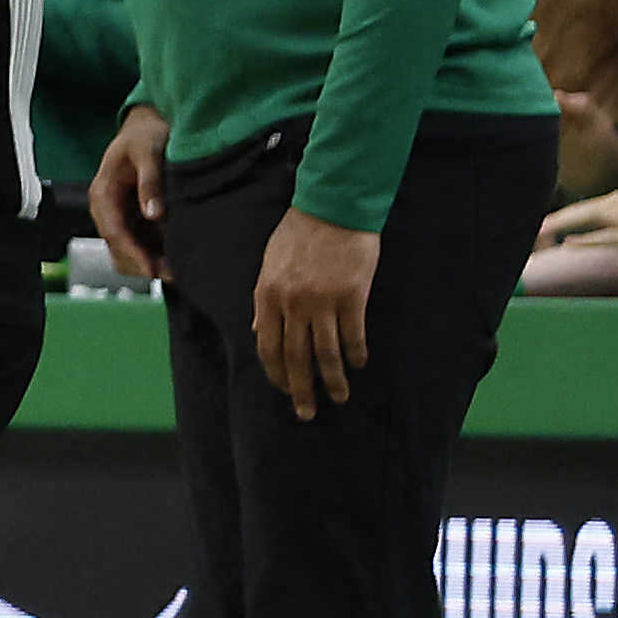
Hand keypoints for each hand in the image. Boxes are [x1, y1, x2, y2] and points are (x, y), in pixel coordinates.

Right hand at [91, 107, 170, 277]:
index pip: (114, 232)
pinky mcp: (130, 218)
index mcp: (102, 193)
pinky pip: (137, 243)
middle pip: (118, 248)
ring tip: (177, 267)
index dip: (133, 254)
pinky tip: (173, 254)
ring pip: (126, 251)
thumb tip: (153, 214)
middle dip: (143, 263)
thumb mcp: (148, 152)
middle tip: (174, 272)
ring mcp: (117, 215)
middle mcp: (105, 208)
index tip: (153, 270)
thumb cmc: (144, 135)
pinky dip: (153, 253)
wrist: (146, 125)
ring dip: (149, 261)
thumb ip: (149, 182)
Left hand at [252, 208, 377, 418]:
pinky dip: (355, 354)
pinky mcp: (351, 296)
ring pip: (326, 352)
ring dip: (332, 379)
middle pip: (295, 357)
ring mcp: (322, 301)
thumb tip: (258, 330)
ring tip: (339, 397)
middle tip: (307, 412)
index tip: (284, 390)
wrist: (332, 206)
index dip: (276, 373)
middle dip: (300, 389)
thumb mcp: (270, 264)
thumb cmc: (299, 232)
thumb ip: (264, 300)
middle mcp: (292, 303)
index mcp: (267, 295)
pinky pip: (352, 334)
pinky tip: (358, 364)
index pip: (267, 347)